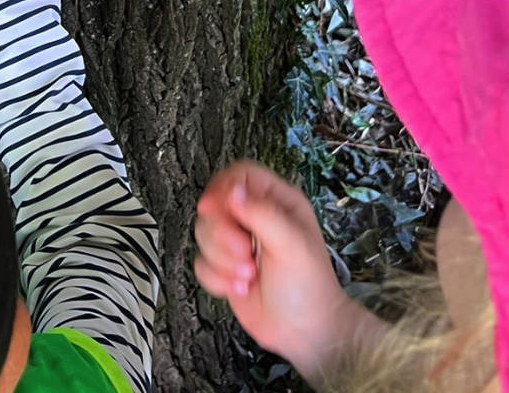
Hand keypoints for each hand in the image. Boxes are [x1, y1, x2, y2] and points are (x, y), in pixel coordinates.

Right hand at [194, 161, 383, 384]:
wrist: (304, 333)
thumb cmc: (308, 286)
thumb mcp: (291, 244)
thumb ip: (261, 213)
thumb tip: (231, 192)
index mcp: (277, 202)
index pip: (240, 175)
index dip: (223, 188)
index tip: (214, 209)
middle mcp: (255, 218)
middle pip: (215, 205)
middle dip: (223, 235)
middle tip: (245, 254)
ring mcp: (237, 243)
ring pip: (204, 234)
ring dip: (222, 260)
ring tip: (249, 276)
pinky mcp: (224, 267)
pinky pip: (201, 262)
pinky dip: (216, 278)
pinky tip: (240, 289)